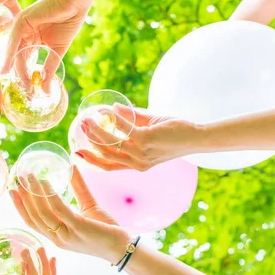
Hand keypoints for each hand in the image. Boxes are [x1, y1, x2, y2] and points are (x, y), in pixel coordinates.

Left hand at [2, 0, 88, 92]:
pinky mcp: (20, 21)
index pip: (25, 60)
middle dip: (21, 77)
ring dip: (16, 70)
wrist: (74, 2)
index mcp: (31, 38)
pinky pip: (13, 41)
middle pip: (18, 58)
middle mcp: (23, 33)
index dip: (27, 77)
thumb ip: (48, 69)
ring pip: (15, 52)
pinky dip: (9, 56)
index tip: (30, 92)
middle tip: (26, 93)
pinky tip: (7, 69)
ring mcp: (20, 27)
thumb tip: (46, 90)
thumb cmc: (68, 22)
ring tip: (21, 85)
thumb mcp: (56, 50)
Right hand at [9, 165, 129, 262]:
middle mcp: (58, 238)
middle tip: (18, 178)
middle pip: (33, 217)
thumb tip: (72, 165)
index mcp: (57, 236)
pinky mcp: (78, 228)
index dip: (21, 206)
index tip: (13, 190)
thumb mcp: (88, 206)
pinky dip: (49, 195)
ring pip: (42, 213)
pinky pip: (59, 209)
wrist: (124, 247)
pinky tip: (45, 182)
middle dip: (23, 197)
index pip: (32, 222)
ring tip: (29, 176)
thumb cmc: (106, 229)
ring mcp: (67, 235)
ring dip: (33, 194)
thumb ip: (78, 188)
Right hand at [77, 104, 199, 171]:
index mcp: (137, 164)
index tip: (78, 152)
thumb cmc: (175, 133)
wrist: (197, 137)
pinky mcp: (146, 140)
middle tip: (80, 128)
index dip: (91, 160)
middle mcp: (138, 163)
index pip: (108, 166)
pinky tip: (108, 110)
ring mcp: (141, 153)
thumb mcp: (149, 129)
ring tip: (87, 120)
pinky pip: (124, 128)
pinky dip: (114, 118)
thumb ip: (131, 120)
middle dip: (90, 142)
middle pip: (105, 156)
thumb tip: (113, 108)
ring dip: (97, 131)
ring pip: (111, 144)